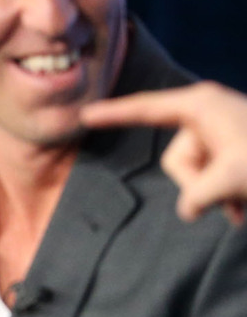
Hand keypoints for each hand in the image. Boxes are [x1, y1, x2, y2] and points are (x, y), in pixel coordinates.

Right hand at [82, 83, 246, 224]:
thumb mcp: (230, 181)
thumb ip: (198, 197)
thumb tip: (189, 209)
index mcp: (200, 107)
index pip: (144, 110)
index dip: (112, 114)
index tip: (84, 115)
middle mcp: (206, 113)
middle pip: (174, 158)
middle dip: (196, 183)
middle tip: (231, 193)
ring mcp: (218, 129)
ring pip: (192, 170)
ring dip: (215, 192)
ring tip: (241, 198)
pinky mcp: (230, 143)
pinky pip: (208, 172)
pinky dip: (222, 192)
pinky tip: (240, 203)